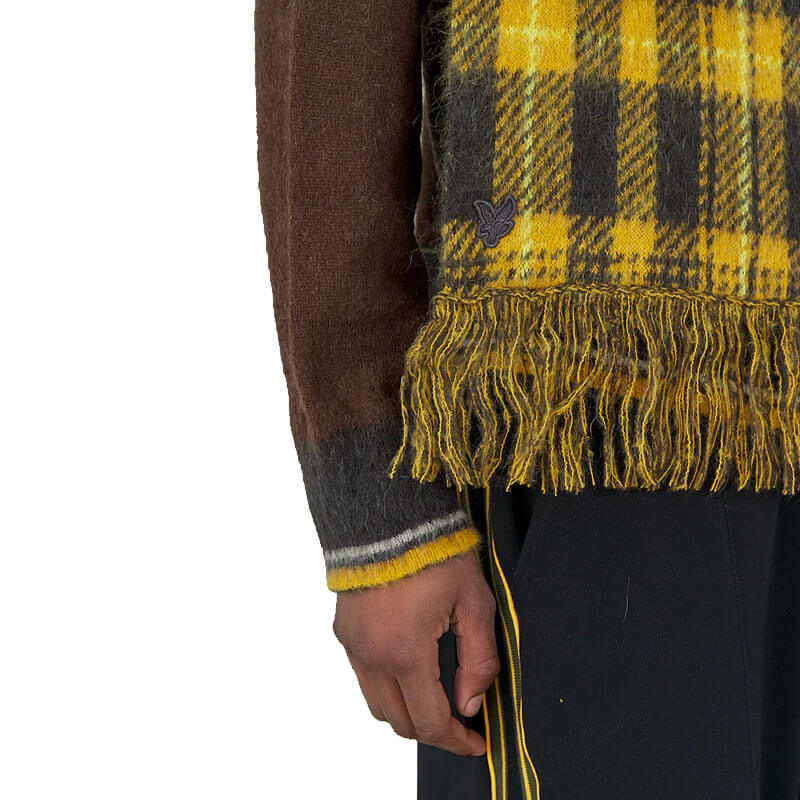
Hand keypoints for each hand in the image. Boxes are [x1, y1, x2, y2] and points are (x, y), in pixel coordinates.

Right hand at [332, 550, 498, 755]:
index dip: (456, 741)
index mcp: (406, 653)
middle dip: (432, 731)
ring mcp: (354, 645)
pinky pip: (363, 676)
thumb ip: (479, 661)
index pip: (429, 722)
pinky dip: (386, 686)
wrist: (392, 517)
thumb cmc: (437, 554)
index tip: (476, 742)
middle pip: (399, 722)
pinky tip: (409, 668)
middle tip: (459, 723)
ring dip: (406, 711)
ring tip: (434, 697)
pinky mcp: (344, 631)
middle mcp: (372, 656)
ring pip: (377, 704)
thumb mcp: (475, 604)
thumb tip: (470, 704)